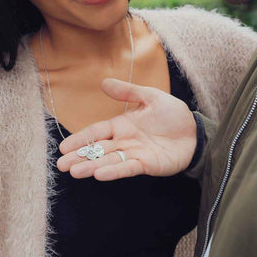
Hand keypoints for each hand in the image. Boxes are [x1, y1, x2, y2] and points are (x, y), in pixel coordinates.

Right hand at [57, 78, 196, 180]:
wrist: (196, 132)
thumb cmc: (174, 115)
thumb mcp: (150, 97)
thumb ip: (128, 92)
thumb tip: (103, 83)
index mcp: (122, 125)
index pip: (95, 132)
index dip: (80, 139)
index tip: (63, 147)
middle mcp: (124, 141)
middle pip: (97, 149)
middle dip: (79, 157)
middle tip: (60, 165)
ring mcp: (134, 154)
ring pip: (108, 160)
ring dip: (90, 166)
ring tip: (74, 172)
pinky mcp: (146, 165)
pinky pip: (126, 167)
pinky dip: (113, 170)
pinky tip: (98, 174)